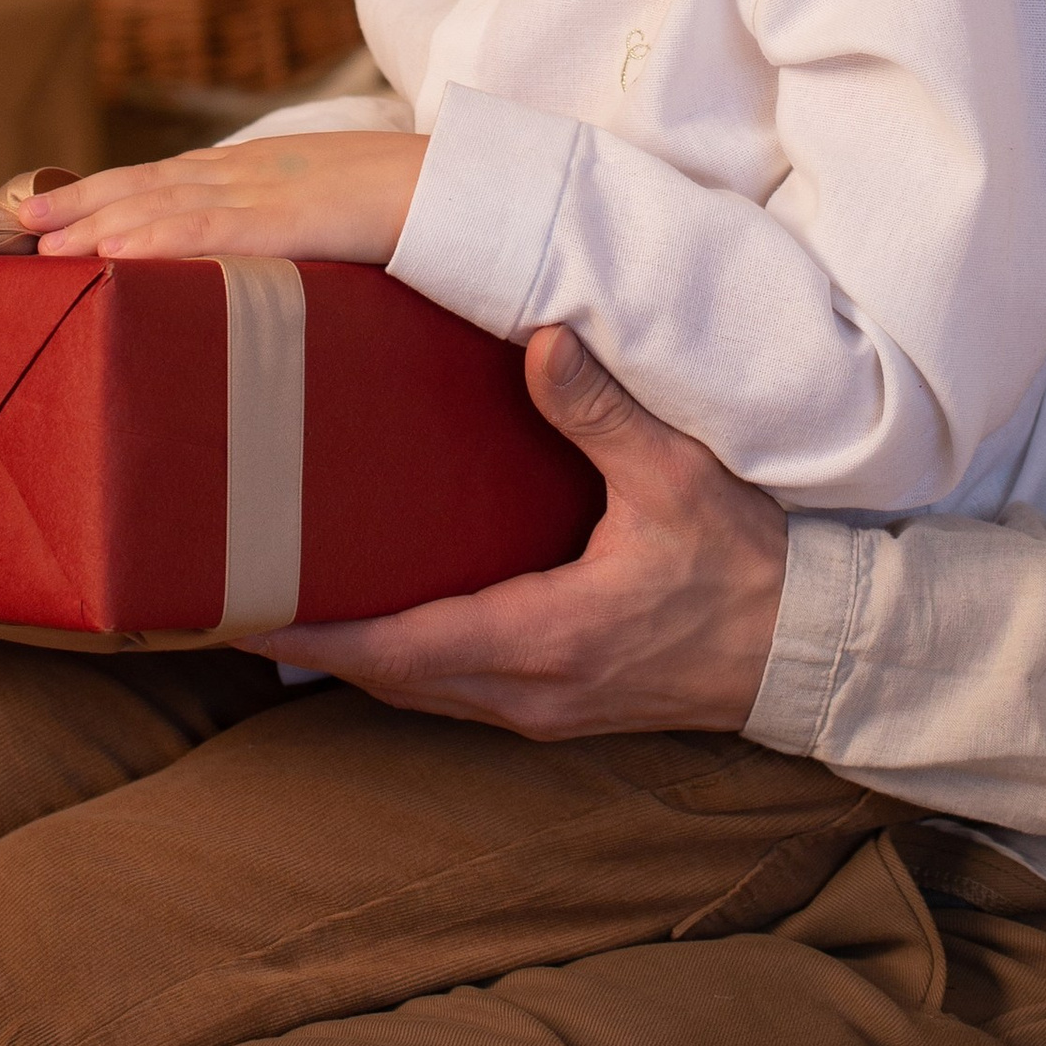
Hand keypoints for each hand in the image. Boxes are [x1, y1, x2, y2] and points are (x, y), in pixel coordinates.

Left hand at [14, 129, 428, 267]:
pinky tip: (117, 253)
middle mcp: (248, 173)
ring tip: (46, 246)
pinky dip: (161, 239)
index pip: (160, 177)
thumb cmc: (400, 204)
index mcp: (255, 171)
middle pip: (146, 185)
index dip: (99, 191)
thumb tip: (234, 263)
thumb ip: (275, 228)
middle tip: (16, 225)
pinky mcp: (293, 220)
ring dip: (100, 223)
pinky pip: (216, 231)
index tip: (42, 208)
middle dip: (80, 205)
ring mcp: (268, 192)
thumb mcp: (323, 212)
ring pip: (166, 204)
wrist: (461, 185)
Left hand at [251, 325, 791, 738]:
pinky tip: (384, 608)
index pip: (396, 644)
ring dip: (355, 648)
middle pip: (387, 675)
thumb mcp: (680, 476)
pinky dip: (405, 654)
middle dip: (310, 636)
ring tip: (287, 589)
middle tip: (234, 579)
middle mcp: (526, 690)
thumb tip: (542, 338)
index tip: (235, 601)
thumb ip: (603, 410)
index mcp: (544, 636)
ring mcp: (541, 707)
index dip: (310, 627)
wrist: (811, 647)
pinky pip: (454, 687)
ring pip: (416, 688)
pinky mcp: (558, 703)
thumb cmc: (749, 563)